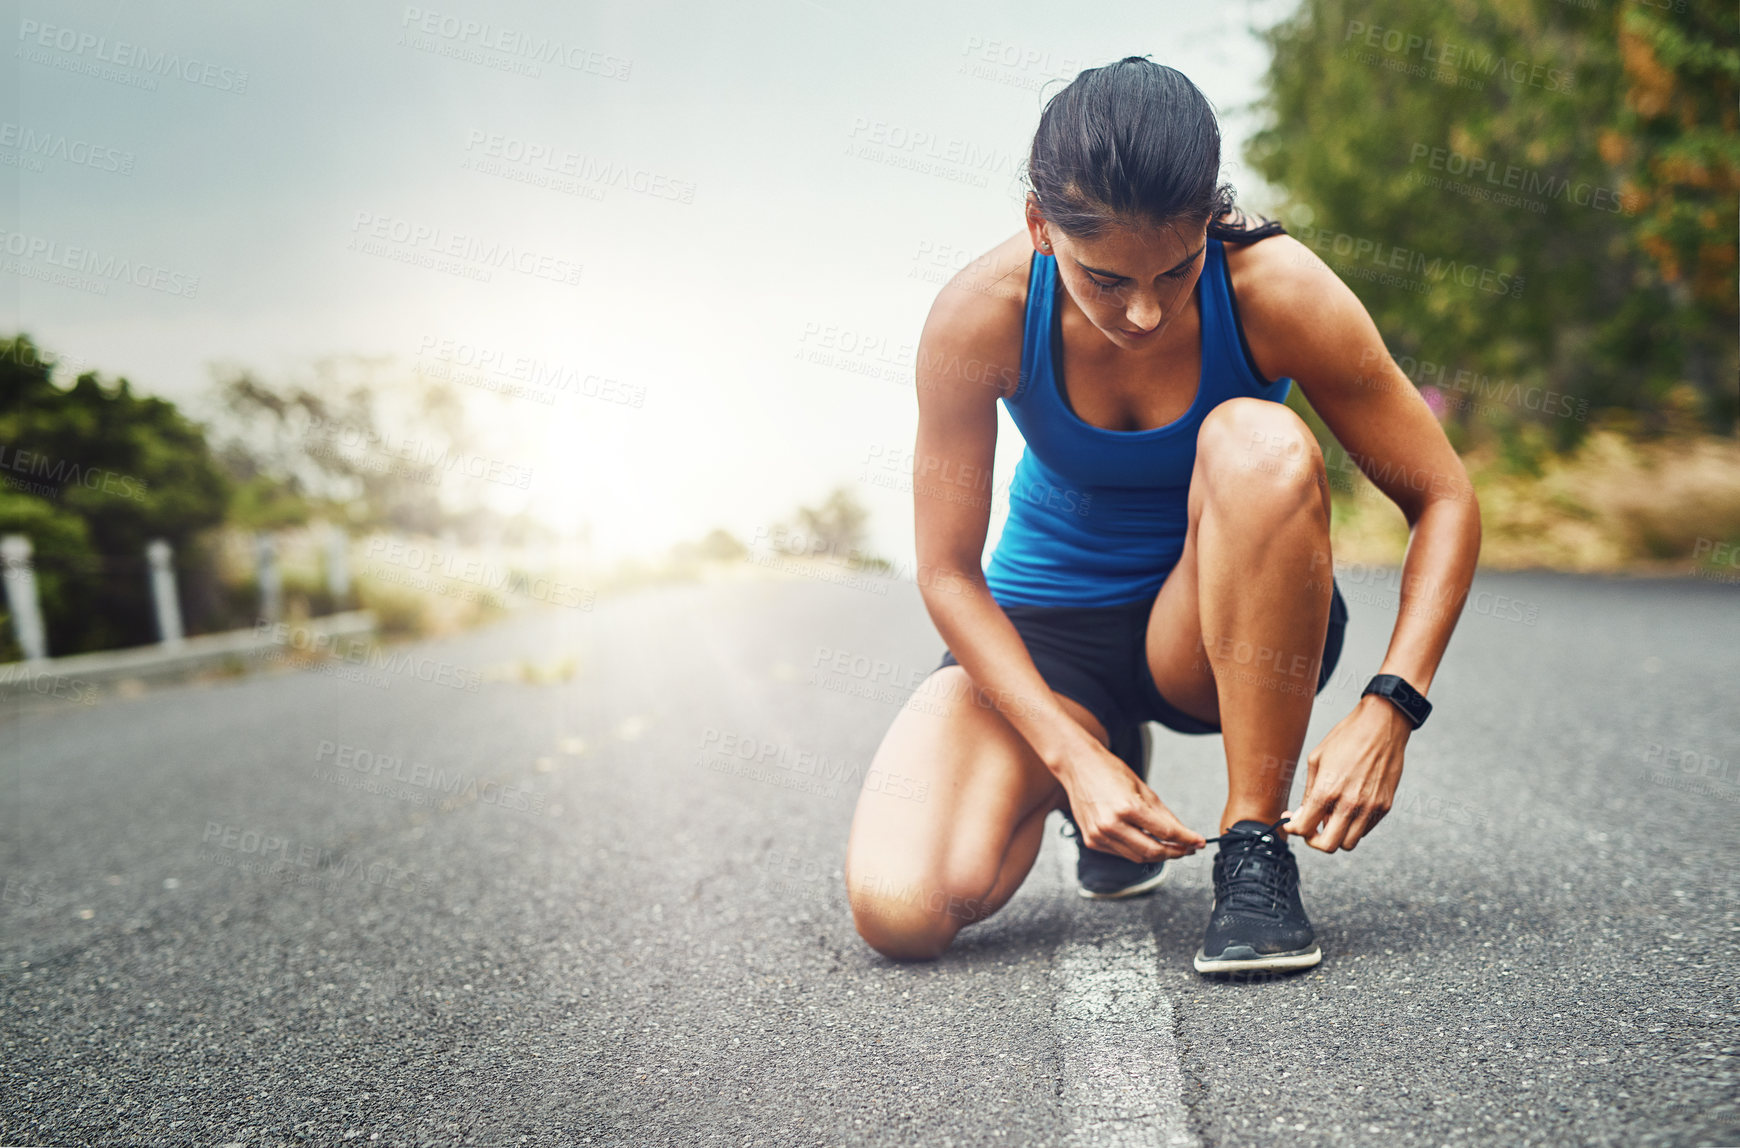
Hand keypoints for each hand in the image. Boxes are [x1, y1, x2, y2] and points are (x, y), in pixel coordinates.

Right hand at [1056, 734, 1205, 862]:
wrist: (1077, 765)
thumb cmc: (1108, 771)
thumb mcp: (1142, 788)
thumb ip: (1163, 814)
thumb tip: (1182, 833)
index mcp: (1127, 808)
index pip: (1166, 832)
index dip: (1186, 839)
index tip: (1199, 842)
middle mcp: (1111, 825)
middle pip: (1152, 851)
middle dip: (1175, 852)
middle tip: (1188, 848)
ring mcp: (1099, 835)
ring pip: (1137, 857)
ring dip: (1157, 854)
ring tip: (1170, 847)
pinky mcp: (1092, 841)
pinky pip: (1122, 853)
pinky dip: (1137, 850)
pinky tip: (1144, 841)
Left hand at [1284, 694, 1411, 851]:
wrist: (1382, 726)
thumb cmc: (1346, 738)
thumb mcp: (1316, 760)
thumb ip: (1310, 793)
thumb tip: (1302, 815)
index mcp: (1327, 791)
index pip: (1304, 828)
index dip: (1294, 829)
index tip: (1292, 822)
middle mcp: (1350, 804)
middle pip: (1328, 845)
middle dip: (1314, 840)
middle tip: (1311, 828)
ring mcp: (1370, 808)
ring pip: (1349, 843)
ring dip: (1336, 835)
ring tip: (1331, 817)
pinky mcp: (1385, 806)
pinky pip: (1365, 830)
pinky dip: (1353, 826)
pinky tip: (1348, 808)